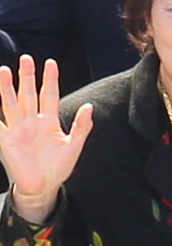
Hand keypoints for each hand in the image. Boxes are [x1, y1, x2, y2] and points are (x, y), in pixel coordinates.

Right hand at [0, 56, 90, 218]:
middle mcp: (32, 122)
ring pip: (11, 103)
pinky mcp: (6, 140)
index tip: (51, 62)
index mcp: (48, 121)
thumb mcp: (74, 145)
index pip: (49, 94)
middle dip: (27, 76)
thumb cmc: (59, 167)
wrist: (44, 187)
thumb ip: (81, 126)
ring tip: (5, 70)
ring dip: (7, 88)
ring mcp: (18, 129)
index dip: (50, 79)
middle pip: (29, 94)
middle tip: (27, 58)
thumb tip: (90, 106)